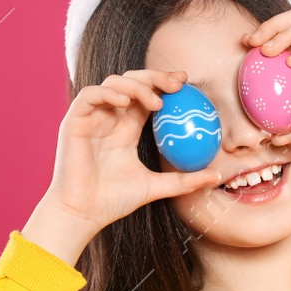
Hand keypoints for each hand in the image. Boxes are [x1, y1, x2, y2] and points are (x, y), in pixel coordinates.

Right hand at [29, 69, 223, 260]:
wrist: (83, 213)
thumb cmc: (114, 201)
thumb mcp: (156, 187)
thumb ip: (183, 180)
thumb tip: (216, 176)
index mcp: (127, 127)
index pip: (147, 95)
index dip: (165, 83)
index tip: (187, 82)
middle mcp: (110, 117)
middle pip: (133, 82)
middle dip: (156, 77)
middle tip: (178, 84)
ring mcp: (92, 117)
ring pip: (113, 82)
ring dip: (136, 85)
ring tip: (156, 101)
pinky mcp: (74, 121)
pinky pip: (90, 94)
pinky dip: (108, 93)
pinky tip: (126, 103)